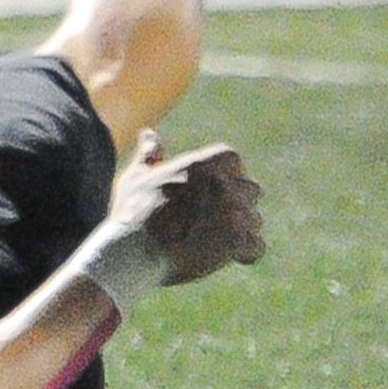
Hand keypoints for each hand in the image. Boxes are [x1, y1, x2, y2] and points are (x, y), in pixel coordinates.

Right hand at [108, 134, 264, 287]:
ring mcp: (232, 212)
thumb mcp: (136, 177)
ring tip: (211, 242)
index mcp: (200, 164)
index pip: (231, 159)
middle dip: (236, 204)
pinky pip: (256, 246)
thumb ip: (149, 155)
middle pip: (250, 190)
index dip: (227, 174)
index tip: (211, 190)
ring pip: (254, 220)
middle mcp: (221, 184)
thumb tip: (149, 133)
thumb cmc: (132, 214)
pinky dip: (244, 253)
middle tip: (209, 221)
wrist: (133, 251)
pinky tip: (224, 255)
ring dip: (239, 231)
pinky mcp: (237, 240)